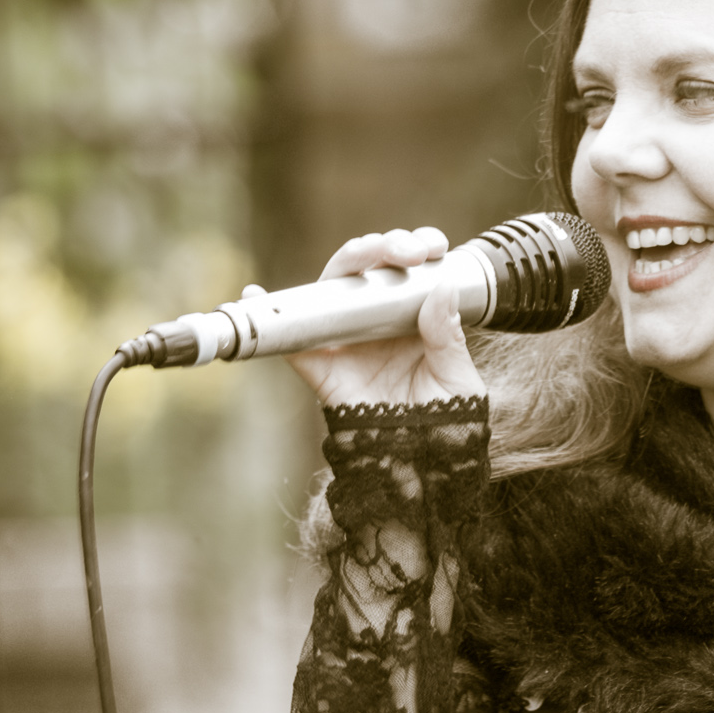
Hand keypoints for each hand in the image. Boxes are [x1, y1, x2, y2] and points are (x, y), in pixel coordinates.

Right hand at [244, 225, 486, 411]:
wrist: (423, 466)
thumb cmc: (446, 424)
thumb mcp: (458, 380)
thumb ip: (448, 337)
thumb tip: (442, 287)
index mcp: (415, 318)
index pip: (411, 270)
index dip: (417, 246)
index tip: (432, 246)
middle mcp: (378, 321)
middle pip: (370, 268)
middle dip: (385, 246)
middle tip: (405, 251)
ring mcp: (347, 340)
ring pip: (335, 288)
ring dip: (348, 262)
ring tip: (363, 253)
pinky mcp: (321, 367)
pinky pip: (291, 340)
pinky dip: (268, 314)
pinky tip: (255, 294)